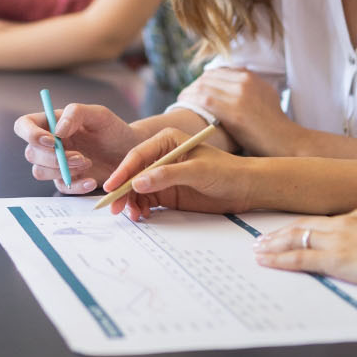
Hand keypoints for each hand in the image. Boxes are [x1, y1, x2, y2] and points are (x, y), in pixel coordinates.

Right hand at [13, 103, 141, 195]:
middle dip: (53, 157)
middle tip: (80, 157)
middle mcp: (49, 144)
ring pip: (40, 172)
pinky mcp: (67, 180)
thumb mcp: (98, 114)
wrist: (129, 151)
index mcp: (50, 123)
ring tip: (87, 162)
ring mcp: (56, 163)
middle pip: (31, 153)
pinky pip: (61, 186)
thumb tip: (56, 131)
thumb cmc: (112, 129)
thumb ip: (75, 114)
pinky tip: (92, 181)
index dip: (30, 134)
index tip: (51, 141)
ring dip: (62, 170)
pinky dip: (75, 186)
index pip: (23, 126)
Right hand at [102, 127, 259, 220]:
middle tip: (114, 208)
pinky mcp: (168, 192)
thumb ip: (167, 175)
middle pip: (133, 173)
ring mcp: (163, 175)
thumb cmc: (225, 172)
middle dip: (122, 190)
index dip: (122, 172)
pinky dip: (141, 207)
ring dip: (131, 201)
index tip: (111, 187)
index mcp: (166, 141)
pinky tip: (143, 215)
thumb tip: (138, 183)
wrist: (245, 188)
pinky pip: (147, 199)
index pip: (138, 156)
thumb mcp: (196, 171)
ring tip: (134, 215)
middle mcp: (161, 156)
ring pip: (138, 189)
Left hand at [180, 68, 299, 155]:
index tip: (195, 89)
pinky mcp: (234, 112)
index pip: (218, 72)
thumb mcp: (266, 96)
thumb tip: (233, 82)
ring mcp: (239, 95)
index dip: (203, 80)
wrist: (286, 141)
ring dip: (188, 93)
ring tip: (180, 101)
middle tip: (184, 96)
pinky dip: (190, 102)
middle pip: (208, 77)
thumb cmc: (274, 125)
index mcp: (250, 77)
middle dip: (193, 86)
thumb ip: (249, 86)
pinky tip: (183, 108)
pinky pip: (204, 101)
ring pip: (203, 86)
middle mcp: (245, 81)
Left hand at [252, 209, 356, 296]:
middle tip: (262, 237)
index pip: (323, 220)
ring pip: (296, 238)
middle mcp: (345, 222)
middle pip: (304, 224)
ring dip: (274, 244)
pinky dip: (279, 259)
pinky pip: (299, 258)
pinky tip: (266, 261)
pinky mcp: (336, 259)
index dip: (304, 225)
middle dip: (281, 232)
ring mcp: (339, 239)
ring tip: (258, 249)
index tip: (291, 229)